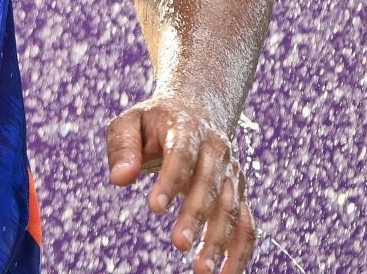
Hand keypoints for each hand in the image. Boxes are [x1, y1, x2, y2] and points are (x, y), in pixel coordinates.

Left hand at [106, 95, 254, 271]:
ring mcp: (232, 173)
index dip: (171, 181)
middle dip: (196, 215)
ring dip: (219, 239)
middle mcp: (217, 150)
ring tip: (201, 269)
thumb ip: (122, 147)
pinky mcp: (239, 193)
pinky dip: (241, 251)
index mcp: (189, 128)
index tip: (154, 209)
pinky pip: (246, 224)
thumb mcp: (130, 121)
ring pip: (232, 208)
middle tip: (179, 244)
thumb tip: (119, 179)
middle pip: (210, 184)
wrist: (197, 109)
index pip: (182, 155)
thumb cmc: (154, 121)